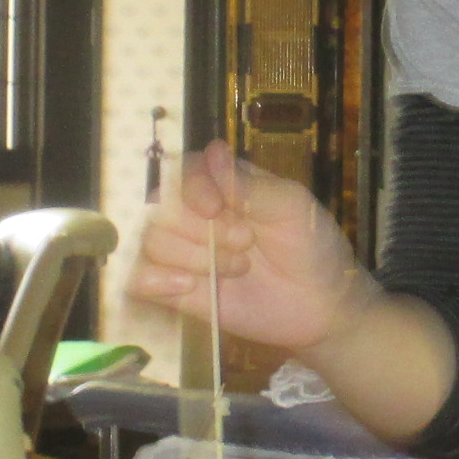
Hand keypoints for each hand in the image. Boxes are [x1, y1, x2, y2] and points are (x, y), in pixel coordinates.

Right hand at [127, 142, 371, 354]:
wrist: (320, 307)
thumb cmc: (312, 247)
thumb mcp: (292, 207)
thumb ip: (249, 184)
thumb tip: (213, 151)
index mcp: (222, 184)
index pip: (180, 169)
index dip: (190, 187)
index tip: (215, 209)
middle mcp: (195, 212)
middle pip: (159, 205)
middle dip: (199, 229)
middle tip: (244, 245)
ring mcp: (183, 251)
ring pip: (150, 240)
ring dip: (191, 257)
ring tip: (236, 270)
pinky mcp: (175, 288)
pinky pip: (137, 277)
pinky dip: (154, 280)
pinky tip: (189, 288)